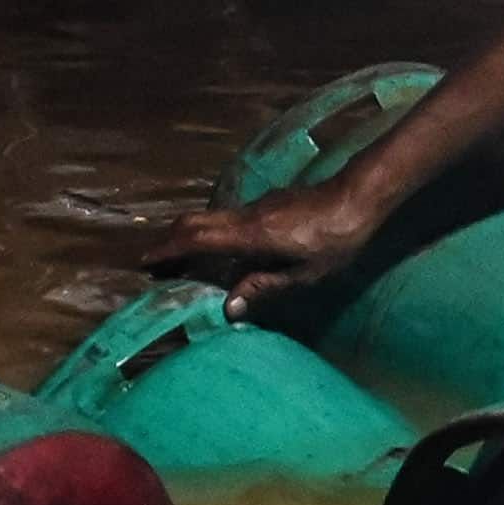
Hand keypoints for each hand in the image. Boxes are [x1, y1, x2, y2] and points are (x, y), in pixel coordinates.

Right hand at [148, 177, 386, 314]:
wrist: (358, 196)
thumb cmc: (336, 240)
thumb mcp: (304, 274)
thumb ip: (265, 287)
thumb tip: (228, 308)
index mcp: (251, 235)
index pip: (197, 239)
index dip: (168, 250)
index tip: (145, 262)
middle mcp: (246, 216)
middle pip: (195, 222)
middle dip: (169, 240)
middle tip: (153, 262)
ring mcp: (256, 206)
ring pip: (210, 217)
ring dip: (188, 234)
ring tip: (179, 257)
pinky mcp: (267, 204)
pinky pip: (227, 217)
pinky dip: (210, 231)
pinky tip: (219, 248)